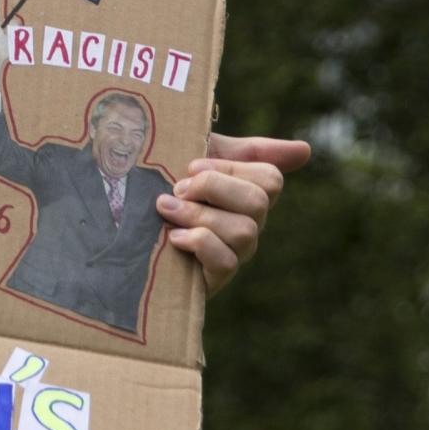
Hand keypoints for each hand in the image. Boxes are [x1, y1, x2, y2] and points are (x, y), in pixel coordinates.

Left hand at [157, 132, 311, 294]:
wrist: (123, 226)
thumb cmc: (162, 184)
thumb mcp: (198, 156)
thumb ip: (248, 151)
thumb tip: (306, 150)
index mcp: (246, 194)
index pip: (270, 179)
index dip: (230, 168)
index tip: (192, 166)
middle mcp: (248, 225)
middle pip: (258, 203)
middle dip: (212, 188)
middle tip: (177, 188)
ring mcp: (234, 254)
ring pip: (242, 232)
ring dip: (198, 215)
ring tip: (166, 209)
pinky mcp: (214, 279)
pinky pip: (226, 262)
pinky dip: (197, 243)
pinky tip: (172, 237)